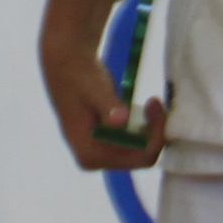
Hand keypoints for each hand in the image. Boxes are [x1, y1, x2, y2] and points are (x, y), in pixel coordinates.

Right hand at [38, 0, 159, 171]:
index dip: (154, 137)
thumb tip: (119, 120)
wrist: (66, 62)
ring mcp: (101, 153)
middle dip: (155, 133)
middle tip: (155, 102)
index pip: (137, 158)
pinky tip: (146, 107)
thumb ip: (108, 106)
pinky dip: (146, 128)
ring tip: (153, 103)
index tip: (154, 105)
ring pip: (141, 151)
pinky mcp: (107, 143)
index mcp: (90, 154)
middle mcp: (95, 160)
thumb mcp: (94, 88)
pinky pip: (136, 143)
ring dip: (152, 130)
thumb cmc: (79, 75)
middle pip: (141, 157)